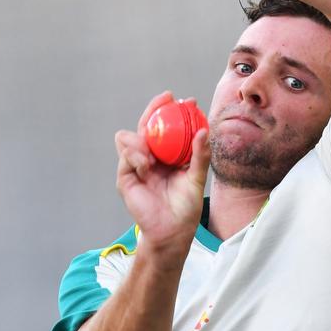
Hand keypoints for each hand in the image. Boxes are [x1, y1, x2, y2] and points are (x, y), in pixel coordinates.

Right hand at [115, 91, 210, 256]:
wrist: (173, 231)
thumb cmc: (186, 207)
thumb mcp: (196, 178)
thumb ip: (200, 156)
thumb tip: (205, 131)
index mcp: (166, 155)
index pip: (165, 128)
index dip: (170, 111)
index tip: (183, 99)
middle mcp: (149, 157)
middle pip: (145, 126)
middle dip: (153, 110)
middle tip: (165, 100)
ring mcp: (135, 166)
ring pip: (128, 138)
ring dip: (141, 138)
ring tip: (153, 155)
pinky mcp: (126, 178)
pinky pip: (125, 158)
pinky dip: (136, 157)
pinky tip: (147, 165)